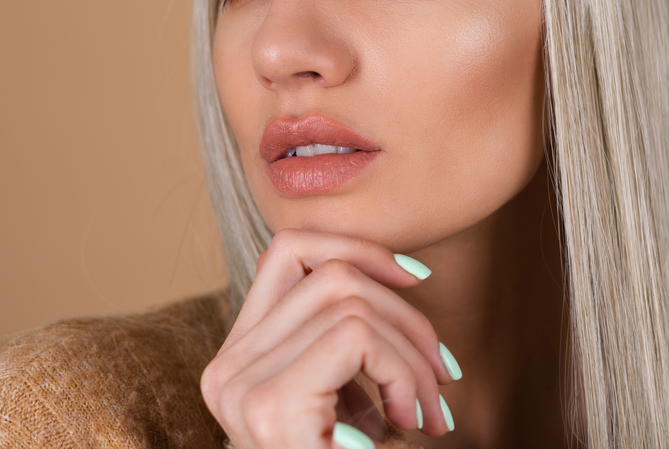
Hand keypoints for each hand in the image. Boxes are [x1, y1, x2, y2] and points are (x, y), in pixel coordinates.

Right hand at [200, 229, 458, 448]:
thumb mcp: (353, 396)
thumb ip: (353, 340)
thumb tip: (406, 275)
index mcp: (239, 360)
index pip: (289, 253)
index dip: (358, 249)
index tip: (416, 280)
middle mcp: (226, 368)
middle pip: (330, 274)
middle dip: (408, 316)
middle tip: (442, 378)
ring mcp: (239, 386)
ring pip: (349, 299)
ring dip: (413, 350)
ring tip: (428, 409)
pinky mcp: (268, 406)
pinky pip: (355, 335)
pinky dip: (402, 368)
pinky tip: (412, 420)